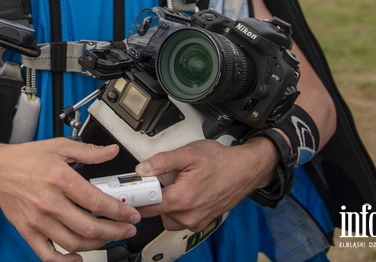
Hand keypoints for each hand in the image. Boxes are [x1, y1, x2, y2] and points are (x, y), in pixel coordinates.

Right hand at [0, 138, 141, 260]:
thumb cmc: (24, 159)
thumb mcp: (58, 147)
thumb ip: (88, 151)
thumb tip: (111, 152)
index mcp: (59, 178)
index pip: (96, 201)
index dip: (119, 212)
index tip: (131, 215)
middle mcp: (49, 202)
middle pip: (88, 226)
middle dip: (114, 232)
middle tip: (127, 230)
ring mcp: (38, 220)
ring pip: (73, 242)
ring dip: (96, 244)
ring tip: (108, 238)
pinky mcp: (28, 231)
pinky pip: (48, 254)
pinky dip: (64, 261)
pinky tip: (77, 257)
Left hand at [133, 138, 276, 232]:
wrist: (245, 170)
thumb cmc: (221, 161)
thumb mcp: (189, 154)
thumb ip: (162, 161)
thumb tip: (142, 169)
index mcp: (182, 199)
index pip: (147, 205)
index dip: (136, 197)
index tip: (130, 190)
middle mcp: (189, 215)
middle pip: (156, 213)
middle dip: (153, 198)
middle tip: (157, 182)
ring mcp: (196, 221)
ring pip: (167, 218)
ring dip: (166, 205)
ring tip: (174, 186)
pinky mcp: (201, 221)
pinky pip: (180, 220)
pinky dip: (178, 209)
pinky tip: (184, 193)